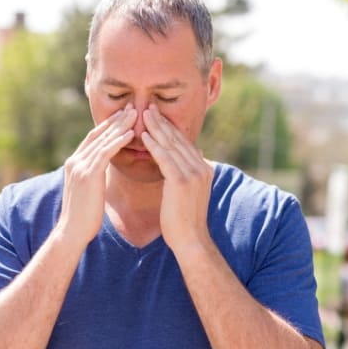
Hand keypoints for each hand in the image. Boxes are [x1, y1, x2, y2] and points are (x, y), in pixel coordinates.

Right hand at [58, 104, 135, 246]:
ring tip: (135, 114)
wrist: (72, 232)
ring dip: (120, 126)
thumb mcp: (88, 191)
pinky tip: (130, 133)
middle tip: (132, 107)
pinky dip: (118, 141)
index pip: (93, 138)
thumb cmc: (84, 217)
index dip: (109, 126)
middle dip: (116, 120)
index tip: (124, 115)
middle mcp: (75, 161)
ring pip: (103, 140)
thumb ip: (94, 176)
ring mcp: (80, 167)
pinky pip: (105, 153)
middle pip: (98, 134)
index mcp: (75, 164)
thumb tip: (103, 171)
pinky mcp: (88, 175)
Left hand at [140, 104, 213, 252]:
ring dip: (156, 128)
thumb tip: (193, 155)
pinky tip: (144, 136)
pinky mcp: (182, 182)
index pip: (184, 143)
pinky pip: (165, 158)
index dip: (170, 129)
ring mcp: (193, 174)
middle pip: (178, 140)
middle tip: (148, 107)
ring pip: (172, 145)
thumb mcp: (190, 192)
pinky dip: (155, 146)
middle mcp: (201, 168)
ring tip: (144, 115)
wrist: (191, 240)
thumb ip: (189, 173)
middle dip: (162, 123)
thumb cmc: (185, 220)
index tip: (157, 116)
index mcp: (204, 169)